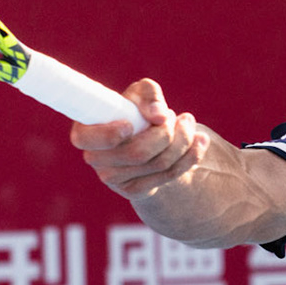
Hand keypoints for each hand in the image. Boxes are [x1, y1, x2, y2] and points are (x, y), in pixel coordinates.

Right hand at [69, 79, 208, 200]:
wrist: (150, 139)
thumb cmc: (138, 110)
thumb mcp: (141, 94)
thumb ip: (148, 95)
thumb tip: (158, 116)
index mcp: (86, 133)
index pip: (85, 139)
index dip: (108, 135)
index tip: (130, 125)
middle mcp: (95, 159)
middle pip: (137, 153)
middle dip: (166, 133)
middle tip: (174, 116)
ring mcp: (114, 179)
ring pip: (159, 164)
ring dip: (182, 140)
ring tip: (187, 123)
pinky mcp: (136, 191)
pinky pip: (170, 175)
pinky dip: (191, 156)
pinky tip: (200, 140)